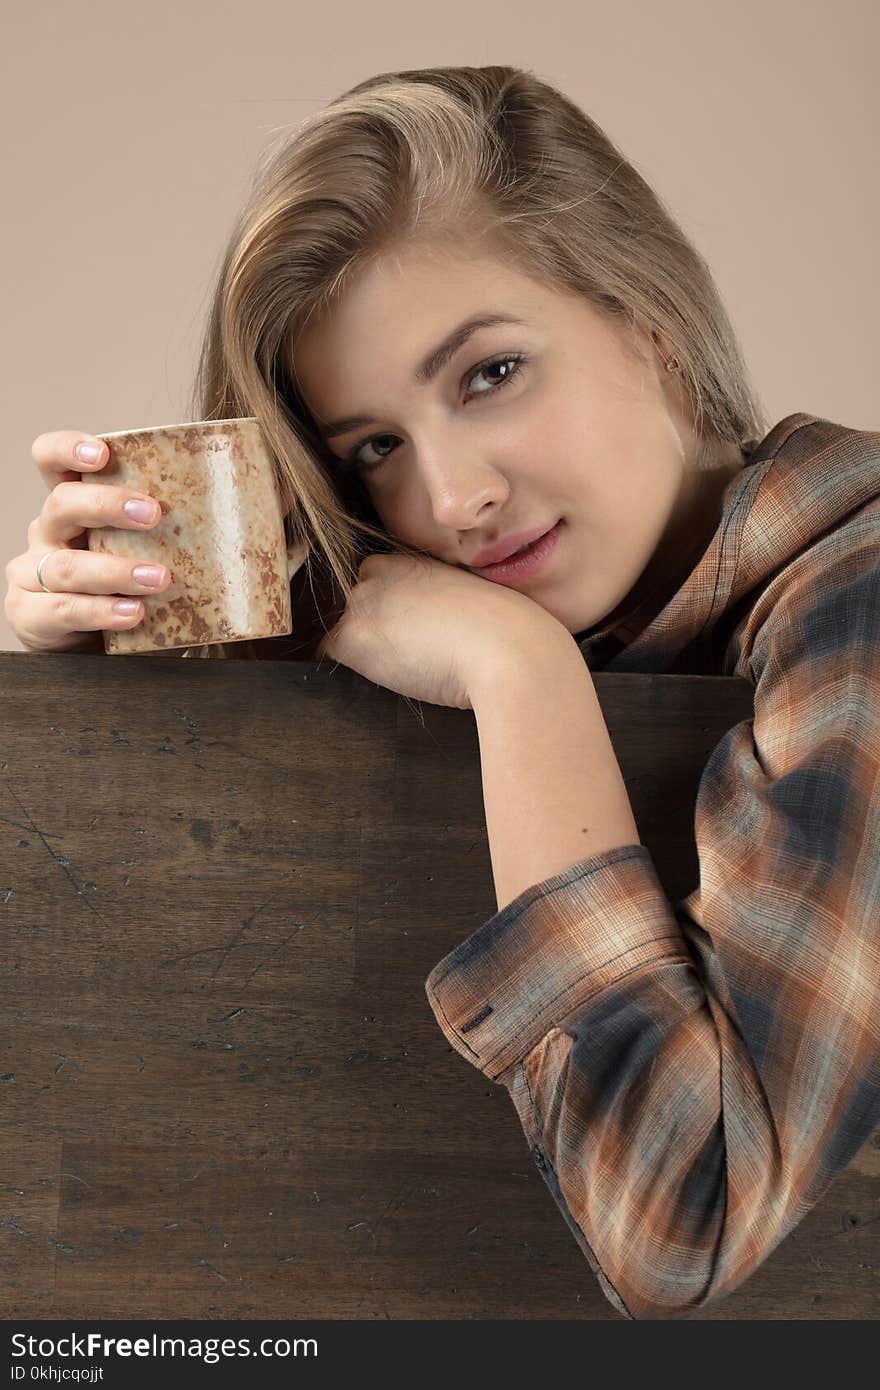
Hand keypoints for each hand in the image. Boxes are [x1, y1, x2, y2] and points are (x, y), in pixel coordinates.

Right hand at [4, 430, 172, 652]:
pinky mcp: (32, 614)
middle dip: (107, 505)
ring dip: (116, 571)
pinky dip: (100, 612)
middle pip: (62, 504)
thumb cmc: (126, 583)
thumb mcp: (142, 547)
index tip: (102, 453)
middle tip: (153, 514)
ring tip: (158, 578)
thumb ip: (176, 527)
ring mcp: (33, 574)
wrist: (88, 644)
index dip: (67, 449)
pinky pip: (65, 610)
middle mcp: (48, 533)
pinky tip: (132, 612)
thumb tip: (258, 502)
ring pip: (67, 566)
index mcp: (72, 505)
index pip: (51, 461)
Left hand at [316, 551, 561, 710]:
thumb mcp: (470, 596)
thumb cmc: (506, 629)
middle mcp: (375, 573)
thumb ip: (436, 600)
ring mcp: (359, 603)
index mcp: (406, 559)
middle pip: (356, 607)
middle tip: (415, 652)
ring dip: (369, 650)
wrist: (506, 649)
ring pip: (346, 631)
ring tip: (413, 664)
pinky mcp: (352, 636)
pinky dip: (358, 668)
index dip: (391, 613)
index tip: (415, 631)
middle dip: (377, 631)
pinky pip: (333, 654)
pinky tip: (396, 673)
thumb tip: (429, 626)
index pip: (375, 585)